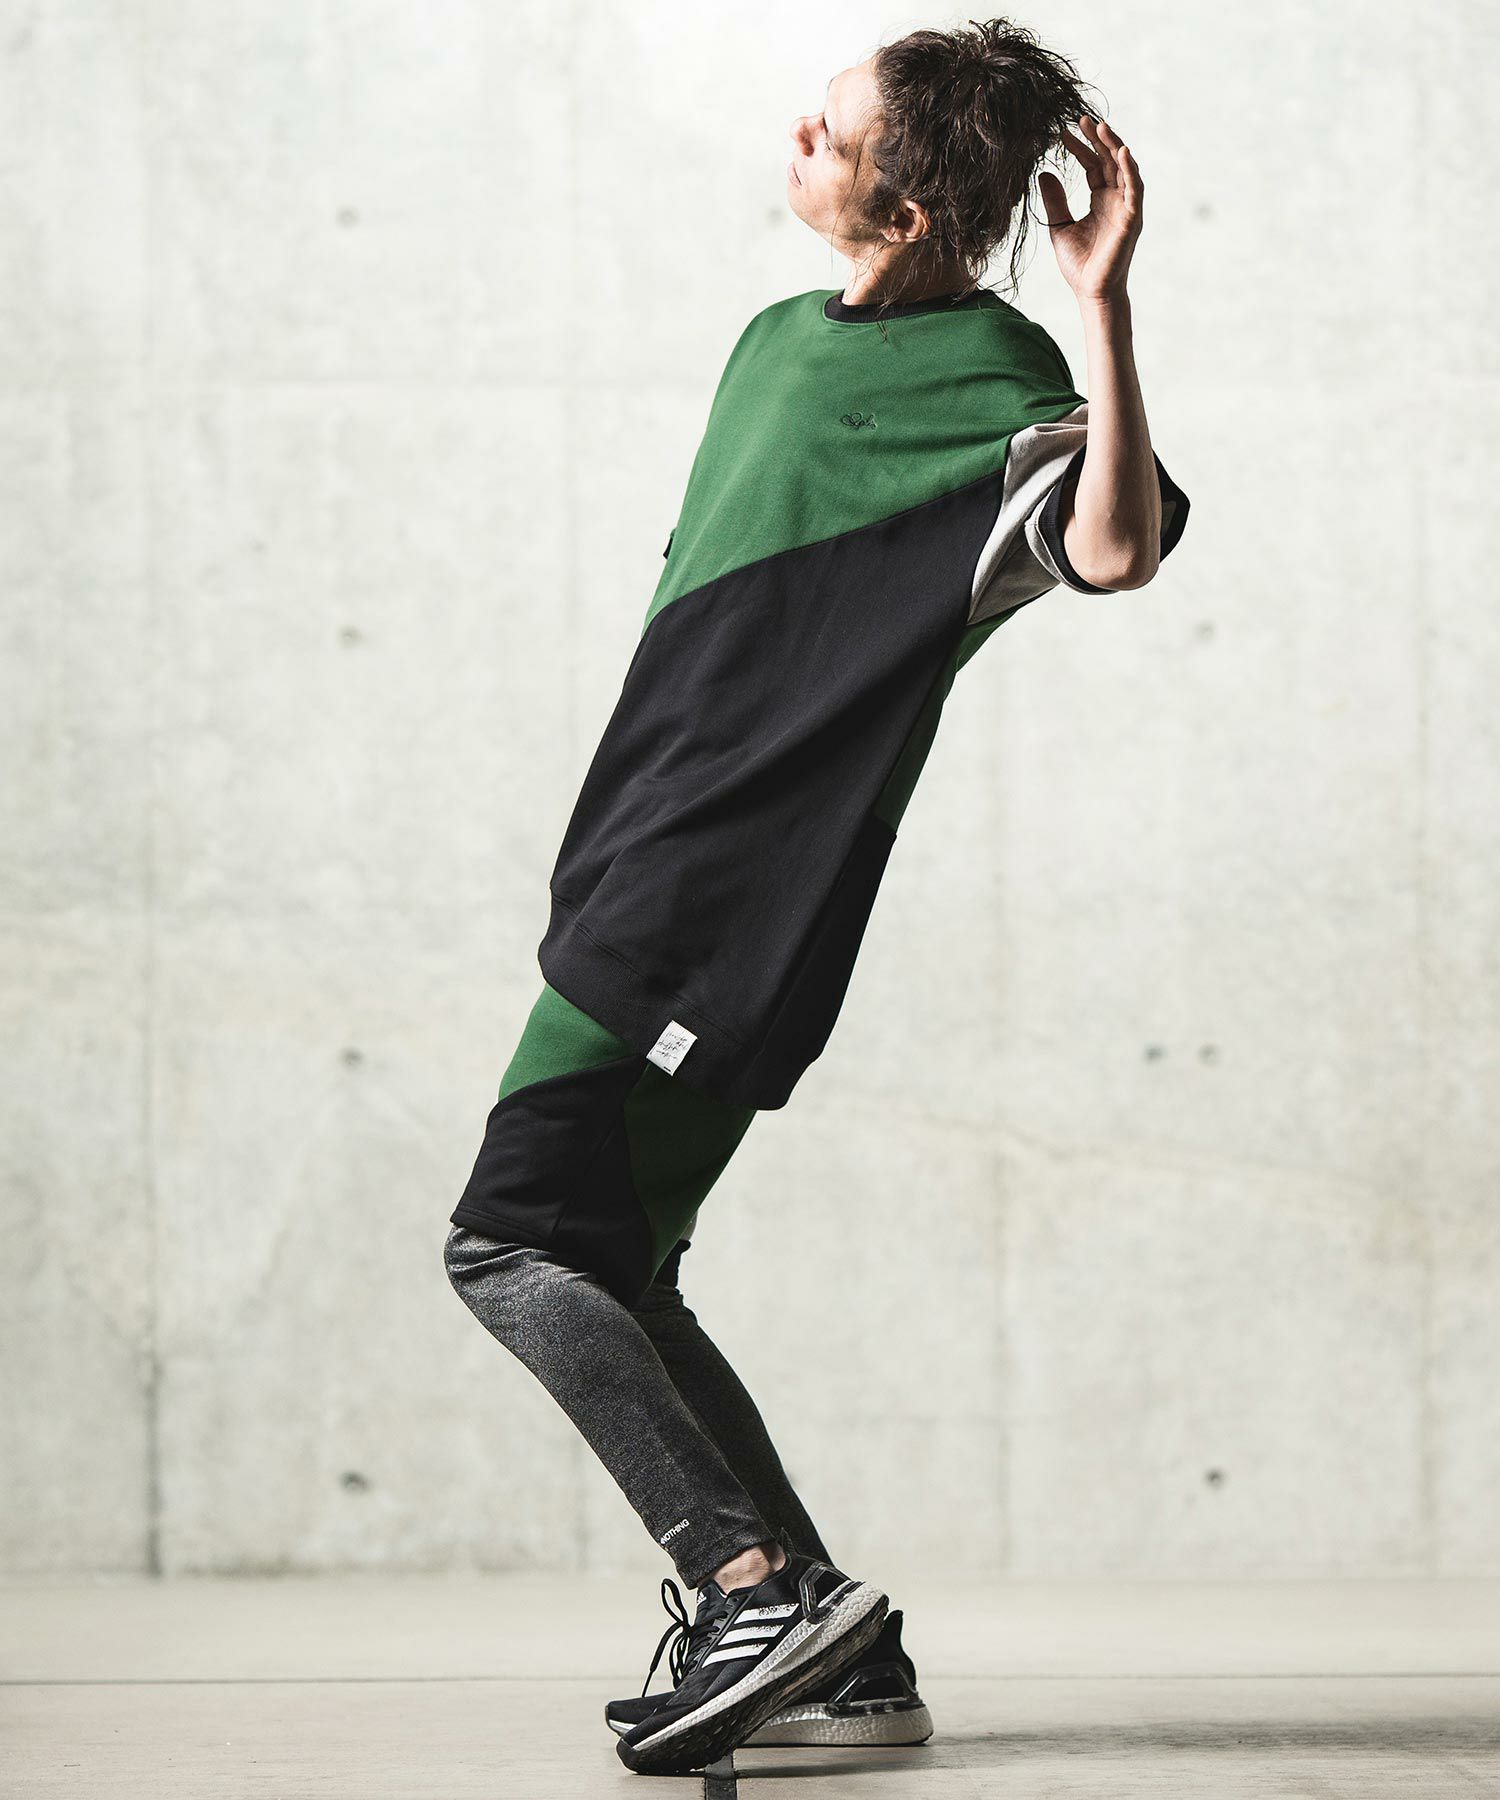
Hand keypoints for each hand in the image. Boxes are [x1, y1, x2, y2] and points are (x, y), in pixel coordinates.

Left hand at [1037, 114, 1141, 303]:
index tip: (1063, 133)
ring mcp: (1126, 207)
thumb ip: (1054, 201)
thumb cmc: (1079, 265)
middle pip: (1109, 160)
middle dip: (1097, 138)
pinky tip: (1121, 151)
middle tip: (1081, 118)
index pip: (1093, 164)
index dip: (1081, 147)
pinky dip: (1130, 169)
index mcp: (1101, 199)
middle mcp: (1116, 199)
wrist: (1091, 293)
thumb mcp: (1059, 226)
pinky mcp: (1132, 218)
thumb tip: (1043, 173)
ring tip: (1100, 125)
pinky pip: (1135, 188)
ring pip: (1124, 168)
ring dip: (1114, 145)